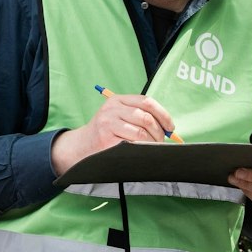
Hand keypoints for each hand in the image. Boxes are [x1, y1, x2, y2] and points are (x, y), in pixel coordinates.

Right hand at [51, 91, 178, 174]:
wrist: (81, 145)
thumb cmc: (106, 131)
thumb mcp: (119, 115)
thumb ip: (139, 115)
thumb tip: (167, 126)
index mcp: (118, 100)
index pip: (147, 102)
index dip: (163, 114)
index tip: (170, 127)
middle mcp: (112, 109)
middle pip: (146, 117)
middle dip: (159, 132)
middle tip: (161, 141)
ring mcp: (108, 124)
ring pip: (140, 132)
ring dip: (151, 142)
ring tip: (152, 147)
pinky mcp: (106, 139)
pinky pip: (131, 144)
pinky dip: (141, 149)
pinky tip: (141, 151)